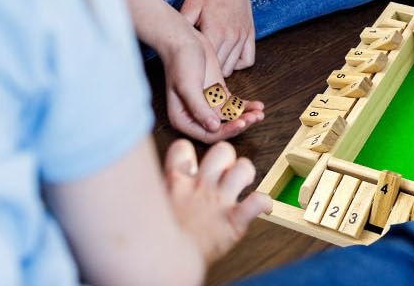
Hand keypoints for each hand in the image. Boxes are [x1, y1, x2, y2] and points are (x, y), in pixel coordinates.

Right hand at [158, 21, 265, 143]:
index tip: (241, 123)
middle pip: (221, 128)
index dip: (225, 131)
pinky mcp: (217, 94)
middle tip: (254, 118)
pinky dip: (245, 106)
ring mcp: (208, 105)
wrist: (184, 40)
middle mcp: (196, 116)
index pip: (207, 134)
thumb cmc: (181, 62)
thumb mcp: (188, 86)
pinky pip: (233, 105)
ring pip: (229, 118)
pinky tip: (258, 105)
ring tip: (259, 113)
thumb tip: (213, 127)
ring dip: (245, 116)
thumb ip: (198, 108)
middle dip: (239, 124)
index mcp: (182, 119)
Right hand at [163, 138, 270, 265]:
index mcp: (176, 184)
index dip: (188, 151)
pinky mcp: (234, 220)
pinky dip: (264, 202)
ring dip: (247, 173)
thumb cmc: (158, 240)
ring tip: (243, 184)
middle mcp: (200, 187)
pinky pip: (257, 201)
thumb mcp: (152, 208)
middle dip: (227, 157)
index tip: (190, 163)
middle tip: (224, 173)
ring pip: (243, 168)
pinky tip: (265, 207)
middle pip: (222, 151)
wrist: (165, 264)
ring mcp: (219, 202)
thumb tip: (148, 185)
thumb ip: (160, 193)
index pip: (182, 148)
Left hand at [181, 0, 255, 75]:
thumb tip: (171, 48)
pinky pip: (248, 60)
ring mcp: (243, 35)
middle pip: (219, 71)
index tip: (186, 74)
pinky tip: (225, 56)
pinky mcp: (251, 32)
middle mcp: (232, 36)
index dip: (195, 73)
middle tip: (194, 72)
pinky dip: (238, 63)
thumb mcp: (189, 6)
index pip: (206, 66)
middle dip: (206, 74)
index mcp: (215, 31)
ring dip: (220, 69)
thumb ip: (182, 29)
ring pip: (233, 68)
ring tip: (208, 66)